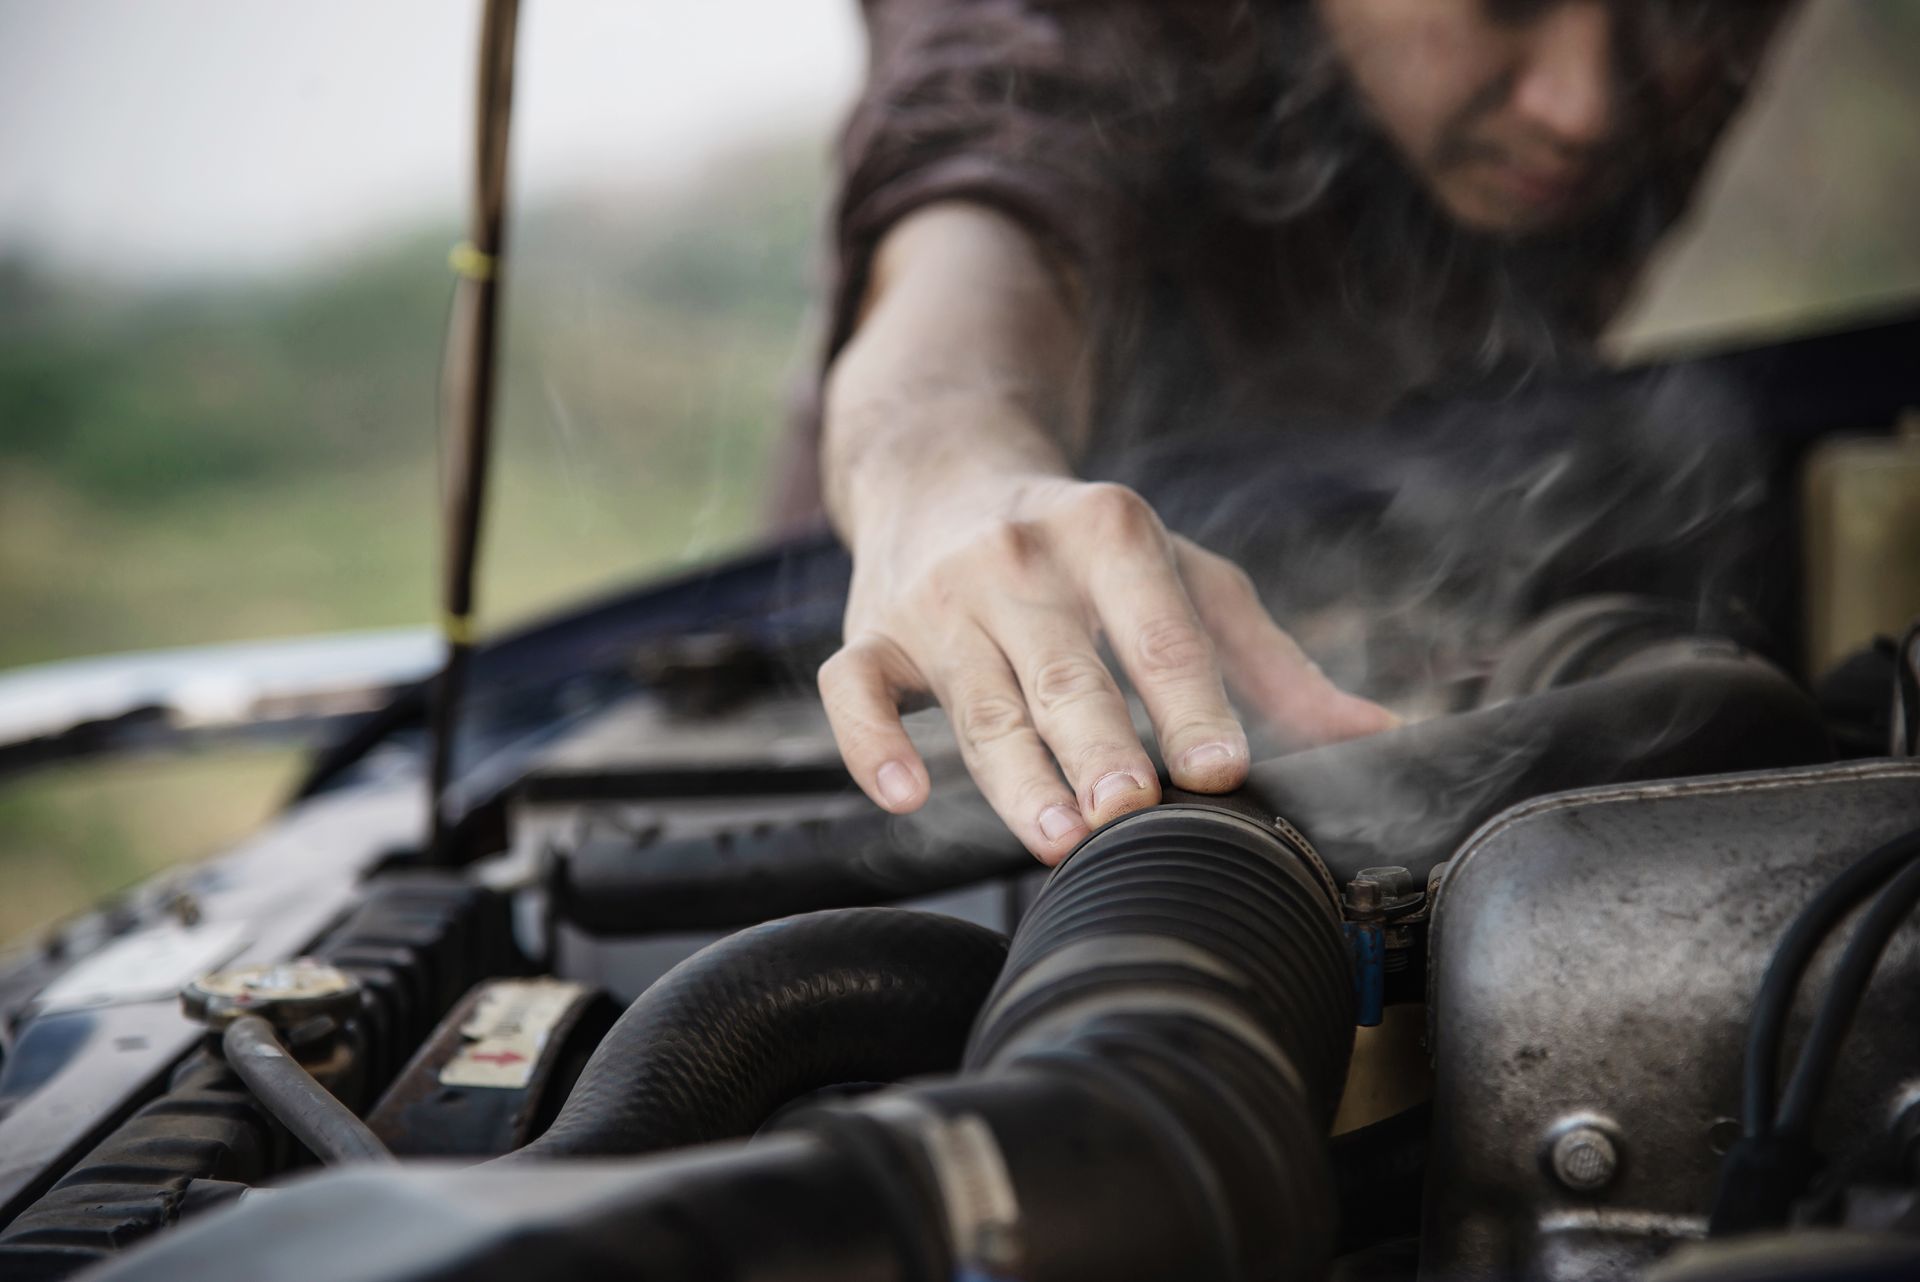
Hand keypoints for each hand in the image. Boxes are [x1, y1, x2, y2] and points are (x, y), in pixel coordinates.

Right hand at [819, 475, 1397, 862]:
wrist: (942, 472)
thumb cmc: (1086, 549)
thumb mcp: (1186, 576)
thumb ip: (1271, 664)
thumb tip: (1380, 738)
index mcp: (1109, 531)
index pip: (1157, 626)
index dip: (1189, 699)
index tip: (1222, 769)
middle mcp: (1017, 557)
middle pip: (1063, 669)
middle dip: (1097, 742)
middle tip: (1130, 811)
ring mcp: (937, 597)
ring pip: (974, 697)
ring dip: (1014, 772)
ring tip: (1056, 838)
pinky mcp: (870, 633)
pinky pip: (852, 690)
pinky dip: (871, 743)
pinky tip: (904, 795)